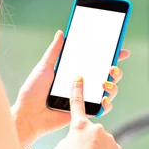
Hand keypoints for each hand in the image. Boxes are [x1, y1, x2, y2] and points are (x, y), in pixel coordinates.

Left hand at [13, 30, 129, 148]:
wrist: (28, 115)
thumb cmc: (32, 92)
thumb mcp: (44, 68)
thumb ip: (54, 52)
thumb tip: (61, 33)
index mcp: (74, 72)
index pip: (95, 62)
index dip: (110, 56)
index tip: (120, 49)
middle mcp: (82, 85)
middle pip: (107, 76)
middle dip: (115, 71)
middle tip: (112, 68)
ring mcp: (85, 98)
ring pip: (109, 91)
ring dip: (113, 86)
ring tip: (105, 83)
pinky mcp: (84, 112)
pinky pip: (102, 109)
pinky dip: (107, 104)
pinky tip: (104, 99)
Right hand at [52, 77, 122, 148]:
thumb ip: (70, 138)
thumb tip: (78, 139)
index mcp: (79, 126)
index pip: (77, 104)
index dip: (77, 90)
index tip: (80, 79)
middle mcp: (96, 128)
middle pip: (91, 132)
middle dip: (87, 142)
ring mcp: (109, 138)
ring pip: (101, 142)